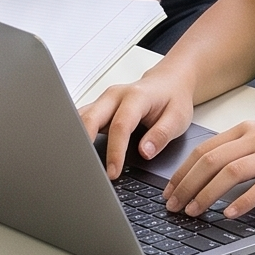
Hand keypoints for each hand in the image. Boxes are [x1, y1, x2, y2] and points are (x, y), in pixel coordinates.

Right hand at [82, 65, 196, 176]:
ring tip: (77, 164)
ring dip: (76, 139)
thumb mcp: (178, 118)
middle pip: (91, 119)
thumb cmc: (173, 98)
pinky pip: (81, 120)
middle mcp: (115, 96)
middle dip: (85, 145)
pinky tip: (77, 152)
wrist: (169, 82)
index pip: (120, 126)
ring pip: (81, 118)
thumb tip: (145, 152)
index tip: (113, 172)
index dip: (115, 152)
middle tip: (87, 171)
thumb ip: (162, 135)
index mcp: (136, 97)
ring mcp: (103, 101)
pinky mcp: (98, 107)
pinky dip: (77, 135)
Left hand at [162, 115, 254, 218]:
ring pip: (230, 173)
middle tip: (173, 206)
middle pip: (211, 161)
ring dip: (206, 194)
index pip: (204, 150)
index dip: (182, 172)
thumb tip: (208, 172)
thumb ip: (240, 149)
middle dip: (187, 186)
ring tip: (193, 212)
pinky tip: (229, 213)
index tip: (169, 191)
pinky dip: (242, 201)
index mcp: (247, 130)